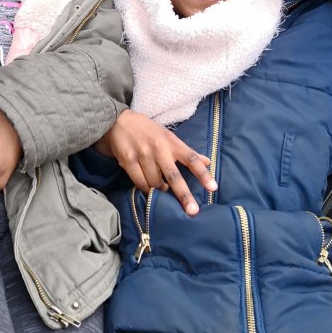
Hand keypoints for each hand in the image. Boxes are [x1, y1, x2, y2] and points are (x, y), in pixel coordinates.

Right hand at [97, 109, 216, 215]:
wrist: (118, 122)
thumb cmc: (148, 131)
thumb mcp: (168, 136)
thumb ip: (187, 151)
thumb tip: (208, 162)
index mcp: (171, 142)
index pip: (191, 158)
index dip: (203, 173)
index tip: (213, 187)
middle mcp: (158, 148)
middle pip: (174, 175)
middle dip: (184, 194)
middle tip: (193, 211)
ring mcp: (142, 155)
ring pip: (155, 183)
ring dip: (161, 191)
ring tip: (163, 191)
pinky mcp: (128, 161)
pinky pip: (140, 182)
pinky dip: (146, 189)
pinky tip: (149, 190)